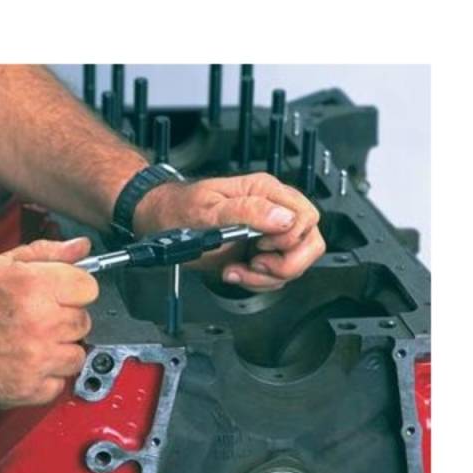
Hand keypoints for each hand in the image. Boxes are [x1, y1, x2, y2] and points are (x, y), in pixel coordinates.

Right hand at [0, 237, 97, 410]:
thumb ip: (45, 255)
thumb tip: (81, 248)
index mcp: (33, 287)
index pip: (89, 288)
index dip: (73, 289)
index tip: (60, 294)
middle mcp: (39, 323)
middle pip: (84, 321)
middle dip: (64, 318)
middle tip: (36, 318)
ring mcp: (35, 359)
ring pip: (76, 355)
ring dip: (58, 350)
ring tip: (29, 342)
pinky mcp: (27, 390)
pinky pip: (58, 384)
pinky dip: (44, 378)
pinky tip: (23, 364)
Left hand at [134, 173, 324, 291]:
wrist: (162, 223)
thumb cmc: (180, 209)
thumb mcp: (210, 209)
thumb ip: (248, 211)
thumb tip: (283, 218)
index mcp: (264, 191)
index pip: (306, 218)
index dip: (289, 239)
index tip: (260, 246)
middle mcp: (272, 210)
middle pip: (310, 242)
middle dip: (284, 263)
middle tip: (255, 262)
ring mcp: (268, 233)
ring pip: (296, 262)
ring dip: (268, 276)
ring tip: (238, 269)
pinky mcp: (260, 252)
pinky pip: (277, 274)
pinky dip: (257, 280)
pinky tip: (235, 271)